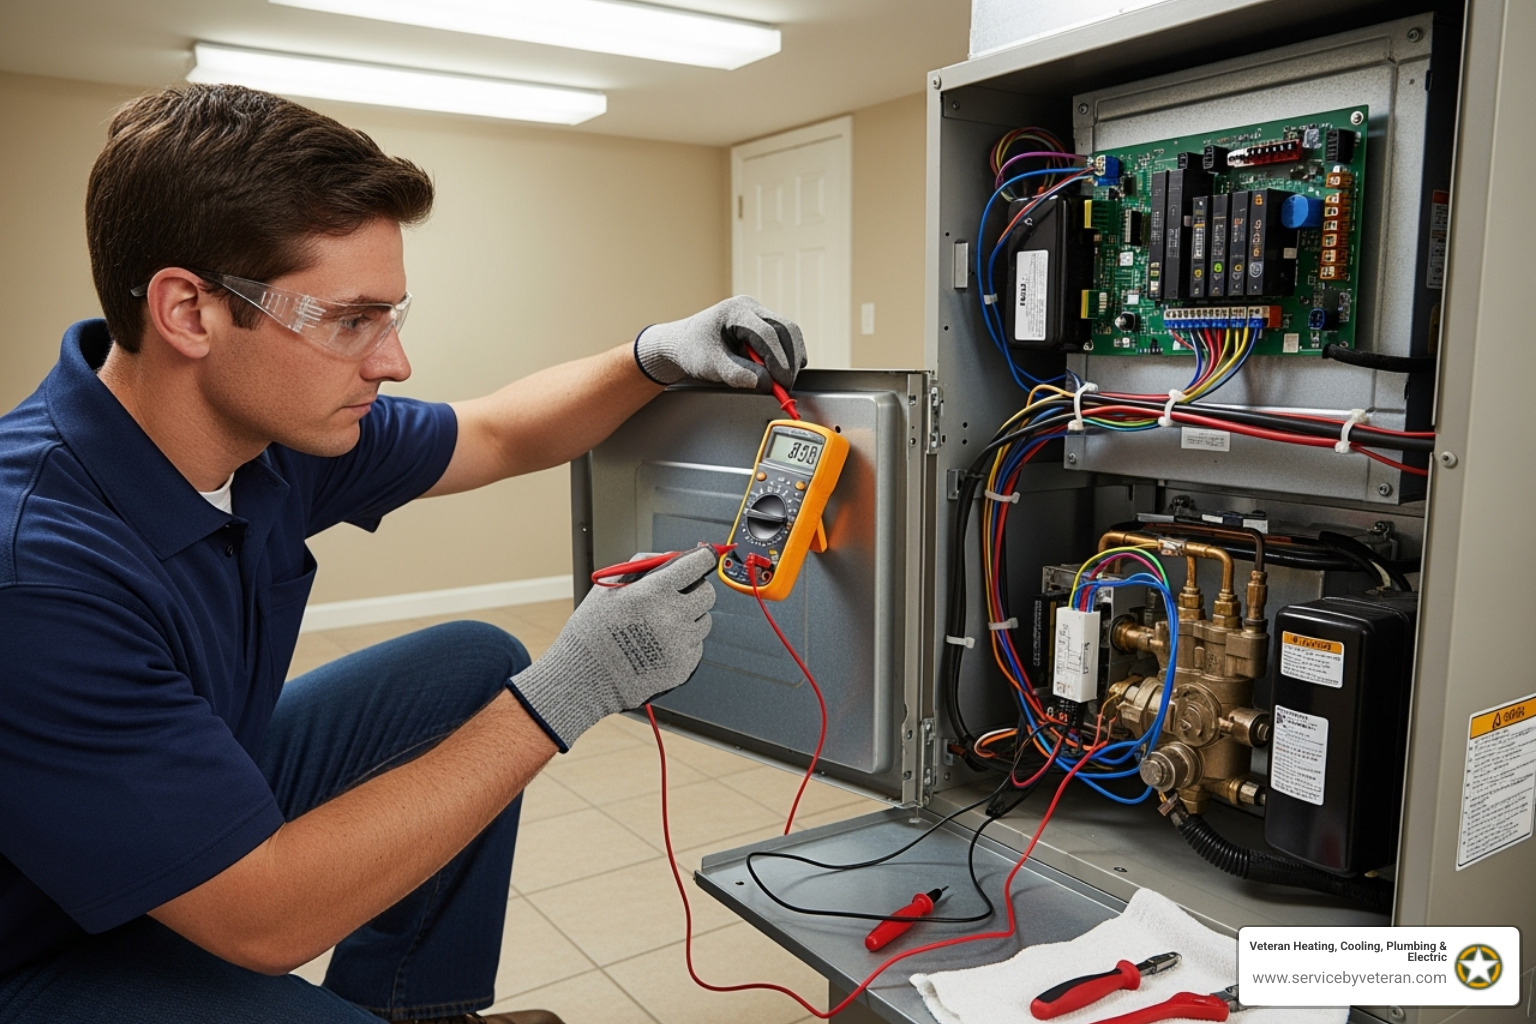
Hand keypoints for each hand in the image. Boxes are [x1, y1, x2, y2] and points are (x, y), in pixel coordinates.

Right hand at [507, 547, 716, 749]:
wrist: (583, 678)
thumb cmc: (592, 630)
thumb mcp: (610, 587)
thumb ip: (645, 565)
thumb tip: (679, 555)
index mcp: (653, 592)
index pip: (698, 565)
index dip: (703, 559)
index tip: (704, 558)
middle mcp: (671, 617)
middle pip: (708, 594)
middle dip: (696, 589)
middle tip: (680, 595)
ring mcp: (679, 645)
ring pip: (704, 621)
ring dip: (689, 618)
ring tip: (659, 626)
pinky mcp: (683, 667)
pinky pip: (696, 646)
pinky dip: (683, 643)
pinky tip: (658, 646)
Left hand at [634, 296, 806, 392]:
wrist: (683, 344)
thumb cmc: (692, 350)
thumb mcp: (711, 366)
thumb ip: (737, 374)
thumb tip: (765, 383)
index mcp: (735, 311)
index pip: (767, 334)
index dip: (779, 360)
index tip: (782, 382)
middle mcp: (750, 308)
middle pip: (785, 329)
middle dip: (790, 360)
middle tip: (786, 385)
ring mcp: (758, 314)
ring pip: (788, 333)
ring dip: (790, 358)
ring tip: (782, 381)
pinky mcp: (763, 325)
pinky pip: (783, 338)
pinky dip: (786, 356)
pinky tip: (779, 371)